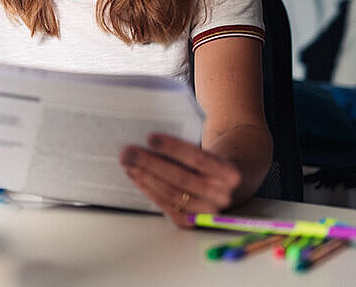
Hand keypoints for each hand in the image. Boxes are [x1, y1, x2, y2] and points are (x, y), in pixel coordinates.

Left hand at [120, 133, 241, 226]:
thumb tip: (148, 144)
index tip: (150, 138)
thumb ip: (184, 151)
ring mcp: (207, 211)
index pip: (198, 158)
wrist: (223, 185)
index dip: (173, 148)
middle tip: (128, 152)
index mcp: (229, 173)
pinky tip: (136, 177)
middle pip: (181, 178)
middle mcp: (222, 195)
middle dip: (151, 164)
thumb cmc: (207, 164)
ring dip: (145, 177)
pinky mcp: (192, 221)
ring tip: (128, 163)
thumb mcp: (206, 154)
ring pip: (172, 194)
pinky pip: (167, 206)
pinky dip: (149, 191)